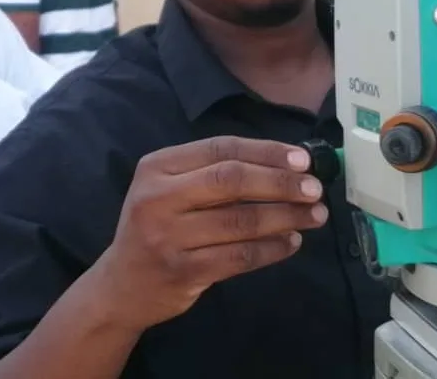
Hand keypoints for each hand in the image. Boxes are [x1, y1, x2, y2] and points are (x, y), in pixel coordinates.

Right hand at [92, 136, 329, 331]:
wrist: (121, 286)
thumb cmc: (158, 227)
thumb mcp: (171, 189)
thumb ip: (215, 173)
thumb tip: (286, 163)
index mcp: (157, 167)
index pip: (221, 149)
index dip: (267, 152)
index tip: (303, 160)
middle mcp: (158, 198)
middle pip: (232, 181)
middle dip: (281, 183)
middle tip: (315, 190)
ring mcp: (168, 237)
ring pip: (241, 221)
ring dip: (286, 217)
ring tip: (314, 215)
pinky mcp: (184, 272)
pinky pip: (241, 257)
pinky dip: (273, 249)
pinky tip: (292, 242)